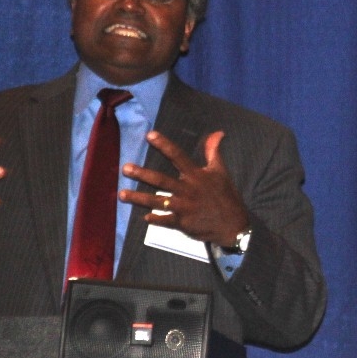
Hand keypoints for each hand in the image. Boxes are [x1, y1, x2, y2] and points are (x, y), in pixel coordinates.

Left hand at [121, 130, 249, 246]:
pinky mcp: (183, 223)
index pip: (178, 156)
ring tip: (122, 194)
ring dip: (139, 198)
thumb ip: (214, 152)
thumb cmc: (226, 196)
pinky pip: (165, 221)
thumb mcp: (221, 172)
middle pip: (161, 180)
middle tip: (125, 169)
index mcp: (196, 176)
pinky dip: (155, 219)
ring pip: (157, 201)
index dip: (164, 145)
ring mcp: (184, 208)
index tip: (149, 136)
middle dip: (142, 174)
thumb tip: (217, 132)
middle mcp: (187, 190)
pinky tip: (144, 217)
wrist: (234, 225)